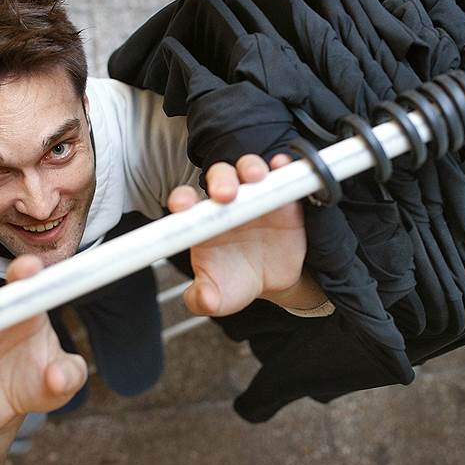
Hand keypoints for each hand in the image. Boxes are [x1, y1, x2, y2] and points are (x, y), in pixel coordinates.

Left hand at [167, 153, 318, 315]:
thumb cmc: (237, 283)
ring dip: (250, 168)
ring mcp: (255, 195)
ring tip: (255, 177)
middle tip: (225, 195)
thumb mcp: (220, 297)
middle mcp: (228, 202)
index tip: (182, 206)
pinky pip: (282, 174)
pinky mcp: (283, 196)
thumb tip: (201, 299)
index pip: (186, 201)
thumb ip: (203, 299)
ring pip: (248, 169)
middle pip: (219, 177)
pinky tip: (282, 165)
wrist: (274, 283)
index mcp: (204, 222)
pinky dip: (283, 166)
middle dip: (220, 180)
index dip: (182, 200)